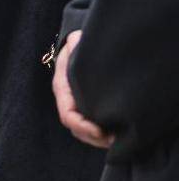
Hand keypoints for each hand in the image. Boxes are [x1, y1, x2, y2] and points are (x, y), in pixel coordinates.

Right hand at [52, 31, 112, 148]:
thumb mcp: (76, 41)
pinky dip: (103, 136)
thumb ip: (76, 43)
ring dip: (99, 140)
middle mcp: (68, 100)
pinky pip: (92, 128)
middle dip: (93, 137)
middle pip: (75, 128)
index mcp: (62, 87)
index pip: (67, 113)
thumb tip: (78, 40)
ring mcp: (77, 106)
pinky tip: (118, 135)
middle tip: (114, 139)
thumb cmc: (79, 45)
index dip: (82, 125)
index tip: (100, 130)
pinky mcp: (88, 109)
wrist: (80, 47)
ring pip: (83, 132)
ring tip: (118, 140)